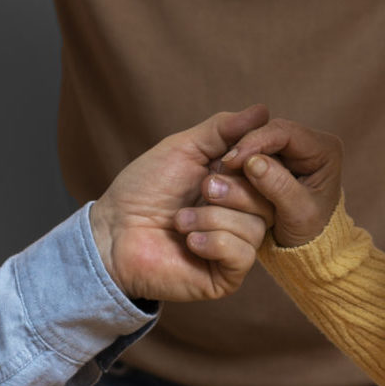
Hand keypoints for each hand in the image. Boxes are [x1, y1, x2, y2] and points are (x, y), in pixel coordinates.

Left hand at [90, 106, 271, 301]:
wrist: (112, 232)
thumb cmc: (143, 190)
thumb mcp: (183, 149)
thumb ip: (222, 130)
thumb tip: (262, 110)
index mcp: (236, 184)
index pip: (272, 171)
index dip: (256, 161)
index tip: (227, 159)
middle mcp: (242, 216)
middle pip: (270, 199)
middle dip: (232, 190)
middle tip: (201, 190)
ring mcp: (236, 247)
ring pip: (256, 227)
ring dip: (212, 217)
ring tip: (179, 220)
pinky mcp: (226, 275)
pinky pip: (242, 254)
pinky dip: (213, 241)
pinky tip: (188, 241)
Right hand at [205, 115, 342, 249]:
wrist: (310, 248)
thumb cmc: (311, 233)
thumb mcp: (298, 213)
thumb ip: (278, 187)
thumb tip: (252, 162)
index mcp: (324, 150)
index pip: (284, 132)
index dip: (255, 141)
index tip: (231, 160)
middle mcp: (310, 143)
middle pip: (269, 132)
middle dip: (245, 148)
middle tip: (222, 166)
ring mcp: (293, 150)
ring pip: (259, 142)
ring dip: (240, 156)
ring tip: (222, 173)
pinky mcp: (278, 160)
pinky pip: (254, 154)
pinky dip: (240, 164)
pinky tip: (227, 175)